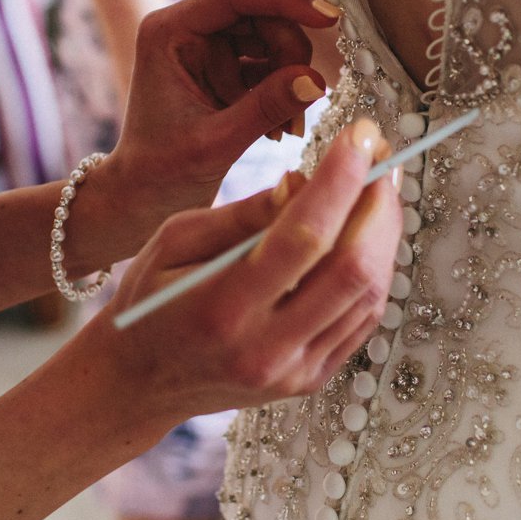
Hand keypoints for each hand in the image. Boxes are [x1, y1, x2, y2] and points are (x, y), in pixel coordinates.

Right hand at [90, 117, 399, 426]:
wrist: (137, 384)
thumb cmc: (148, 300)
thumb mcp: (173, 241)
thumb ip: (242, 215)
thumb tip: (304, 181)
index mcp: (221, 307)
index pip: (303, 237)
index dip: (341, 180)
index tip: (361, 135)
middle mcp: (264, 347)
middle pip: (352, 269)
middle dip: (377, 204)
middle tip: (378, 158)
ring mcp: (292, 372)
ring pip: (367, 295)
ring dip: (384, 234)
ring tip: (377, 190)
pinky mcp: (310, 380)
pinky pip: (362, 320)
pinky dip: (375, 269)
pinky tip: (368, 234)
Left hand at [107, 0, 336, 221]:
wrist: (147, 197)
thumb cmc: (164, 171)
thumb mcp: (217, 142)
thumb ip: (266, 107)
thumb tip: (316, 81)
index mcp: (168, 31)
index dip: (285, 1)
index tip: (327, 19)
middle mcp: (186, 29)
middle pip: (260, 15)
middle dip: (290, 54)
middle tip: (305, 100)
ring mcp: (206, 47)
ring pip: (271, 39)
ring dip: (291, 77)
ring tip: (289, 127)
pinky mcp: (223, 68)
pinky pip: (269, 64)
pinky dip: (283, 92)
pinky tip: (279, 129)